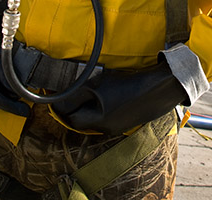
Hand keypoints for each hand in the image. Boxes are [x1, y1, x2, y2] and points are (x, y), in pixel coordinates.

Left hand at [52, 61, 186, 134]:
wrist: (157, 88)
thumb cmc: (129, 86)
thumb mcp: (99, 85)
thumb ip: (77, 90)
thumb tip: (59, 91)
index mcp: (99, 121)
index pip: (71, 118)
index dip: (60, 106)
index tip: (53, 94)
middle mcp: (106, 127)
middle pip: (81, 121)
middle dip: (71, 107)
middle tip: (64, 93)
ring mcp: (116, 125)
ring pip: (92, 118)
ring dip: (85, 107)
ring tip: (82, 92)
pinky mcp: (124, 119)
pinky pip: (104, 116)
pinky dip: (98, 107)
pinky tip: (101, 94)